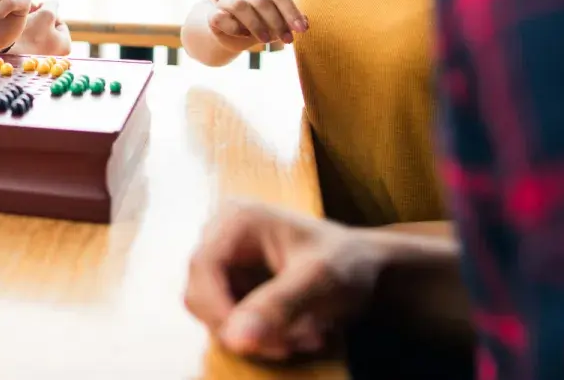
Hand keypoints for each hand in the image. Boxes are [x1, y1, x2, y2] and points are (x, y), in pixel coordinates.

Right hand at [14, 0, 70, 55]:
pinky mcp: (29, 58)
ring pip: (38, 32)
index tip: (36, 8)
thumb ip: (52, 5)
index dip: (47, 11)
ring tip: (21, 18)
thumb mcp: (46, 14)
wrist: (6, 52)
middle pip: (48, 27)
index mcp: (66, 46)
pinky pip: (30, 40)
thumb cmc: (29, 34)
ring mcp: (43, 58)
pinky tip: (16, 27)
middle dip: (38, 17)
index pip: (59, 22)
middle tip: (28, 11)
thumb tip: (54, 3)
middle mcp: (57, 55)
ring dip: (30, 22)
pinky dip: (25, 32)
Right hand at [185, 201, 381, 360]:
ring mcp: (224, 258)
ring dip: (254, 334)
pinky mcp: (231, 280)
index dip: (218, 310)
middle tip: (289, 344)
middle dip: (243, 326)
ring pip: (211, 311)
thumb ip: (278, 306)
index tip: (253, 343)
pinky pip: (227, 317)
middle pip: (200, 293)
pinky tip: (293, 332)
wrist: (363, 264)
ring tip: (300, 337)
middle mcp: (220, 233)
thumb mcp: (319, 281)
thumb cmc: (346, 262)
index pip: (202, 268)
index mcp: (236, 218)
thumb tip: (235, 339)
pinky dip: (258, 333)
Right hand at [207, 0, 306, 47]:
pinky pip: (221, 18)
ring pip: (241, 6)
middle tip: (288, 40)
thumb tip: (306, 22)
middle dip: (277, 22)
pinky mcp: (213, 14)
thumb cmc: (257, 25)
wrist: (228, 34)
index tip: (302, 30)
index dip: (292, 12)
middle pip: (262, 1)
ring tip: (267, 40)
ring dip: (257, 25)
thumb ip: (290, 21)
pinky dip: (234, 27)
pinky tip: (243, 35)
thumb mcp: (276, 23)